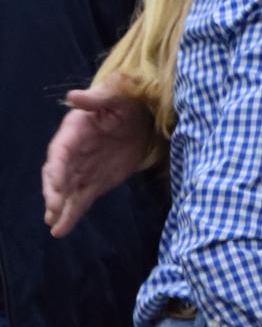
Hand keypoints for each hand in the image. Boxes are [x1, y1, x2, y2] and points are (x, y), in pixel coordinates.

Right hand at [42, 84, 157, 236]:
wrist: (143, 119)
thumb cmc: (126, 103)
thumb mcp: (117, 97)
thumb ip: (97, 99)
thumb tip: (73, 96)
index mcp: (74, 132)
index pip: (60, 153)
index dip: (58, 170)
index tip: (59, 186)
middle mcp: (72, 154)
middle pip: (57, 175)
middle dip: (54, 193)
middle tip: (54, 209)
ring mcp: (82, 171)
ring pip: (66, 192)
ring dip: (58, 208)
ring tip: (54, 224)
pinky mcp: (94, 184)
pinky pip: (80, 201)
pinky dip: (71, 215)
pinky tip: (60, 230)